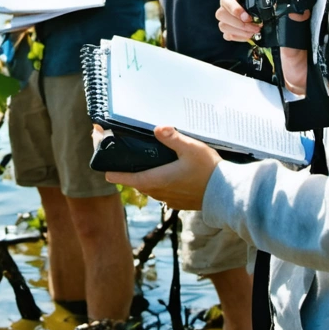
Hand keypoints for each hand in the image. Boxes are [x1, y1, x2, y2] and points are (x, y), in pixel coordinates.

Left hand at [105, 126, 222, 209]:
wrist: (227, 195)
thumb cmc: (209, 172)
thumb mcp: (191, 149)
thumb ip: (173, 138)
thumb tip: (157, 128)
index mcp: (154, 180)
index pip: (121, 177)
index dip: (108, 165)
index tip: (101, 153)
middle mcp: (156, 192)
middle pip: (131, 179)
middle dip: (122, 165)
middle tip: (116, 146)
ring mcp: (166, 198)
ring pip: (145, 185)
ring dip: (139, 173)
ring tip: (138, 156)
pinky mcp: (176, 201)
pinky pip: (158, 189)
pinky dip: (154, 179)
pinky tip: (162, 168)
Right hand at [217, 0, 257, 40]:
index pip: (226, 0)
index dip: (235, 10)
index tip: (247, 17)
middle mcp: (224, 4)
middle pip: (221, 15)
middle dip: (239, 24)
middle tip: (255, 26)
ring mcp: (224, 16)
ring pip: (223, 26)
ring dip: (240, 32)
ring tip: (254, 32)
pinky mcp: (227, 27)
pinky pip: (227, 35)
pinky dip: (238, 37)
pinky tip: (249, 35)